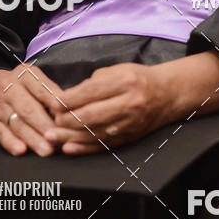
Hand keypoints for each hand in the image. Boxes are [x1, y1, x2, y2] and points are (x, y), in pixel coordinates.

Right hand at [0, 64, 66, 156]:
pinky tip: (21, 150)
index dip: (54, 103)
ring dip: (32, 138)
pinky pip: (1, 134)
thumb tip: (68, 110)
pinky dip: (11, 143)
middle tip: (57, 138)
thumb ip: (51, 92)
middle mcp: (9, 89)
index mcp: (24, 75)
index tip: (66, 116)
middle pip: (28, 108)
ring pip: (16, 124)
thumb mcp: (36, 79)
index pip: (41, 89)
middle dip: (43, 125)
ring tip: (46, 150)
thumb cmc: (23, 85)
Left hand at [45, 63, 169, 154]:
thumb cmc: (138, 79)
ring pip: (95, 133)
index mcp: (125, 81)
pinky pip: (104, 145)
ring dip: (70, 136)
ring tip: (51, 136)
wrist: (167, 94)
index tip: (53, 103)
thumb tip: (69, 97)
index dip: (69, 99)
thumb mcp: (118, 70)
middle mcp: (129, 103)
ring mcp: (130, 123)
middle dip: (67, 119)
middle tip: (50, 120)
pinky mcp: (130, 137)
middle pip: (92, 114)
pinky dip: (84, 148)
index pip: (91, 92)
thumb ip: (93, 82)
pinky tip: (69, 148)